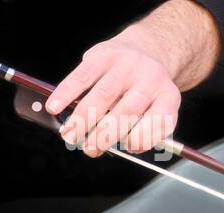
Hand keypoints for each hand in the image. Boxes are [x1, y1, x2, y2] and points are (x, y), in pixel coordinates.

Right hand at [44, 0, 220, 157]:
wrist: (146, 50)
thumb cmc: (147, 92)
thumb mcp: (158, 108)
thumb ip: (147, 130)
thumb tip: (127, 148)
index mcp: (168, 96)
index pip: (160, 121)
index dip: (143, 138)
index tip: (126, 147)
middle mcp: (151, 78)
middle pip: (128, 112)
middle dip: (105, 135)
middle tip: (90, 150)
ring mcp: (128, 64)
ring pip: (103, 95)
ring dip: (83, 119)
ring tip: (69, 135)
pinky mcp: (105, 54)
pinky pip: (83, 76)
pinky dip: (66, 93)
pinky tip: (54, 107)